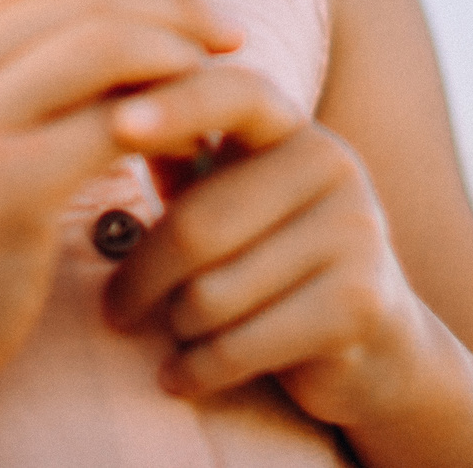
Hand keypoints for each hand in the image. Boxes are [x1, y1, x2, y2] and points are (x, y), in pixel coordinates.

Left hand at [100, 67, 440, 430]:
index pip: (233, 95)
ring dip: (176, 329)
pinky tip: (181, 377)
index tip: (118, 124)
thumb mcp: (229, 196)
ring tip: (179, 336)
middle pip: (197, 225)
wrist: (375, 344)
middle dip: (141, 279)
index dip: (176, 105)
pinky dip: (195, 371)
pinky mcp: (359, 304)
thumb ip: (180, 153)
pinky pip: (240, 345)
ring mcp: (354, 232)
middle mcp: (333, 165)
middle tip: (114, 311)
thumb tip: (97, 105)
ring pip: (212, 295)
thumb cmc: (272, 260)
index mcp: (292, 128)